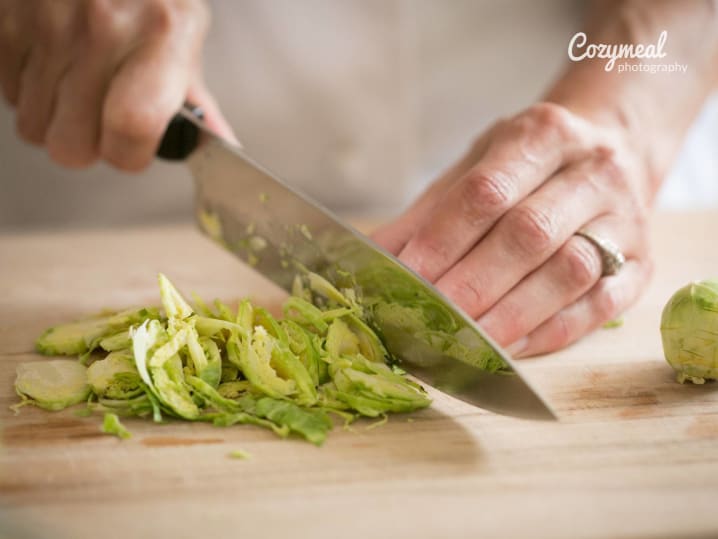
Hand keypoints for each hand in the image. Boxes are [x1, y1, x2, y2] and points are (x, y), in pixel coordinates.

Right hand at [0, 0, 233, 170]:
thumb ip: (195, 96)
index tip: (134, 147)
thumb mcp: (184, 30)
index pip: (131, 128)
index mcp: (159, 35)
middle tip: (102, 119)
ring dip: (55, 118)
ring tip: (78, 84)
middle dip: (87, 144)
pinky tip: (53, 62)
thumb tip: (220, 144)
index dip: (129, 154)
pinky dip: (28, 89)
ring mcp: (45, 23)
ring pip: (33, 126)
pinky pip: (7, 94)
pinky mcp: (5, 20)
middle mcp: (100, 29)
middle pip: (71, 146)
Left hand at [373, 102, 653, 356]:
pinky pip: (598, 307)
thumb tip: (373, 260)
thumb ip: (428, 213)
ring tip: (462, 345)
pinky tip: (509, 350)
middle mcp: (592, 171)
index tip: (404, 280)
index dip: (442, 241)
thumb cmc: (530, 164)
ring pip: (569, 273)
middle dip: (471, 286)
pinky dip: (549, 334)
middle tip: (427, 322)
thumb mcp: (476, 165)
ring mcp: (626, 219)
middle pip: (528, 236)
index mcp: (542, 135)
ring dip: (510, 317)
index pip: (486, 193)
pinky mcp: (642, 265)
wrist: (615, 149)